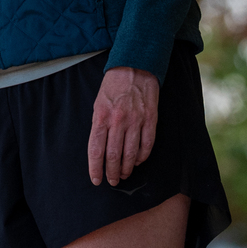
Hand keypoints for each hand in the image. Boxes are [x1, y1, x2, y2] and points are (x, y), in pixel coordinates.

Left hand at [88, 66, 157, 184]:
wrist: (134, 66)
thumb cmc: (113, 86)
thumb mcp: (98, 104)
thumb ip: (98, 126)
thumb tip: (99, 150)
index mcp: (101, 116)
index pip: (96, 150)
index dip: (95, 169)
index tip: (96, 180)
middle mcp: (118, 120)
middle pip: (113, 156)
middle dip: (112, 173)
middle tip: (112, 181)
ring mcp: (136, 120)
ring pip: (130, 154)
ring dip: (126, 168)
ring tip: (123, 174)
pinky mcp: (150, 119)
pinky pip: (147, 145)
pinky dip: (142, 157)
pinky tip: (137, 161)